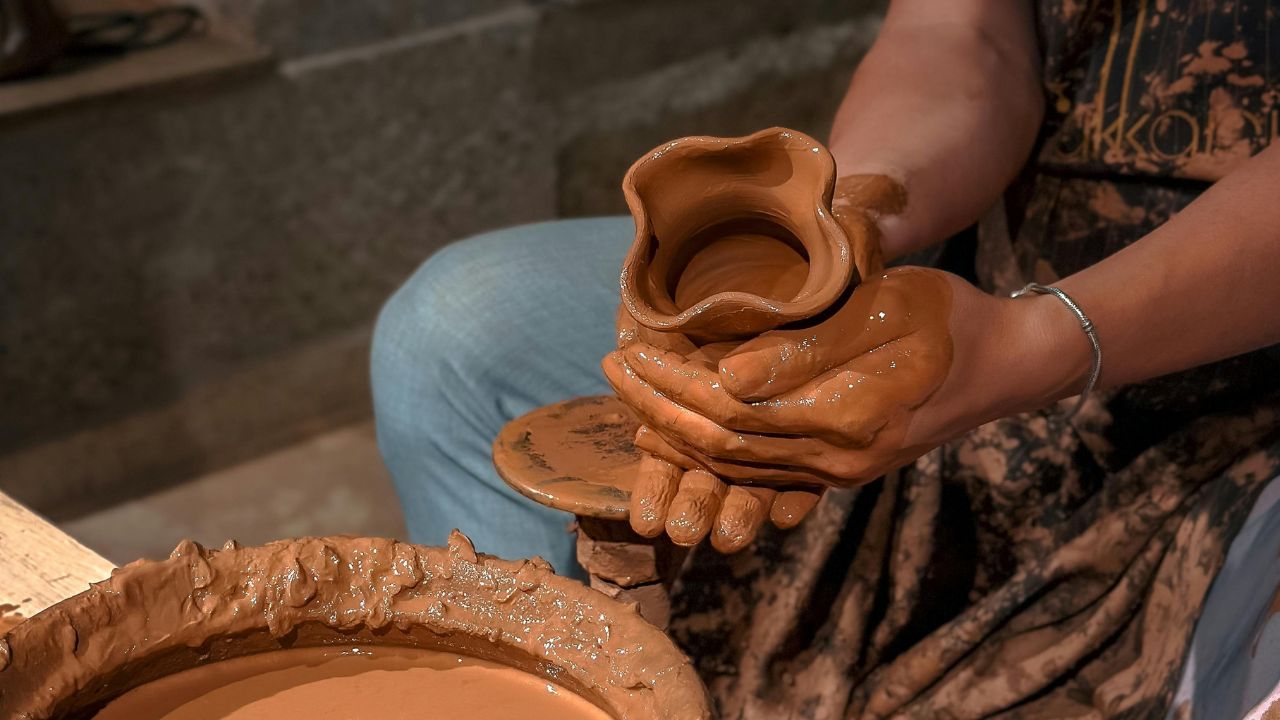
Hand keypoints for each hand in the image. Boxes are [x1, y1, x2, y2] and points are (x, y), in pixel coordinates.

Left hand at [607, 173, 915, 551]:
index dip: (669, 381)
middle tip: (608, 368)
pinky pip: (757, 469)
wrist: (1004, 364)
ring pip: (732, 464)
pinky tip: (678, 432)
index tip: (625, 348)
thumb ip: (806, 351)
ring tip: (628, 398)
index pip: (727, 408)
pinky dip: (709, 451)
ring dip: (673, 433)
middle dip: (654, 407)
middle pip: (719, 443)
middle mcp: (833, 458)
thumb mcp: (883, 311)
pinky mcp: (836, 468)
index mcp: (842, 418)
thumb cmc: (946, 317)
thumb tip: (726, 379)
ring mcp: (835, 470)